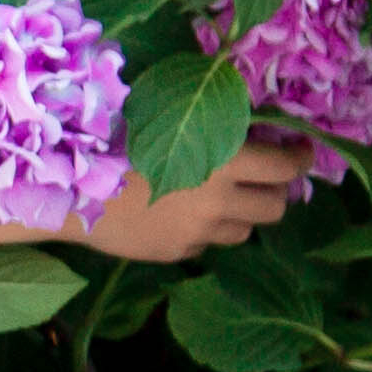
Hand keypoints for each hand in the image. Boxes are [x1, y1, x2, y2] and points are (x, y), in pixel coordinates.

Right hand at [70, 138, 315, 264]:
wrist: (70, 190)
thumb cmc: (113, 140)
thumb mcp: (164, 120)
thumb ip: (206, 124)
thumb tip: (246, 121)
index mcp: (219, 159)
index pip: (284, 167)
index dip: (300, 158)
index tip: (301, 150)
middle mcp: (218, 201)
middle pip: (276, 206)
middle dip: (277, 190)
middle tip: (266, 177)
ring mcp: (200, 232)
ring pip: (246, 229)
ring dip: (243, 213)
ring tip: (223, 197)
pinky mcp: (180, 251)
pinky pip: (210, 242)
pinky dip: (208, 229)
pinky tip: (183, 212)